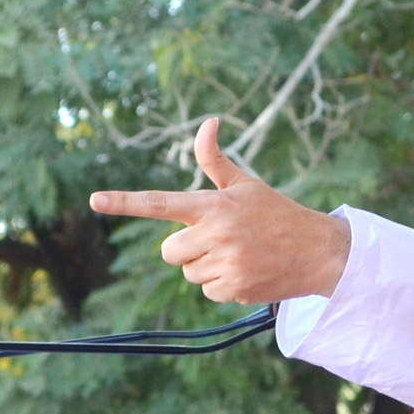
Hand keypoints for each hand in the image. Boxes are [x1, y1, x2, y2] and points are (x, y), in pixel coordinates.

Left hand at [89, 117, 350, 303]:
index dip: (125, 202)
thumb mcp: (246, 185)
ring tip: (239, 255)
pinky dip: (223, 284)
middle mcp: (215, 234)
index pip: (159, 202)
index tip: (95, 200)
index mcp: (212, 205)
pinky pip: (208, 290)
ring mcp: (224, 263)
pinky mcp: (234, 288)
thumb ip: (215, 160)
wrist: (318, 251)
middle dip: (186, 248)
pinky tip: (247, 271)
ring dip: (206, 266)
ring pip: (189, 272)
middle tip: (218, 240)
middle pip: (169, 251)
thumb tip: (207, 122)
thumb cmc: (278, 214)